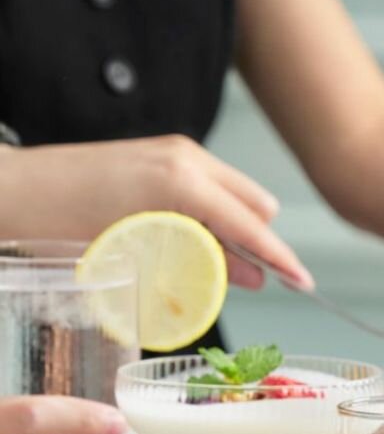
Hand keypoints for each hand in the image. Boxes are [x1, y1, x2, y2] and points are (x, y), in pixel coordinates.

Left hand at [0, 137, 310, 289]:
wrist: (9, 187)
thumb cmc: (56, 222)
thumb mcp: (134, 252)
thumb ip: (197, 263)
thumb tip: (245, 277)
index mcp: (182, 181)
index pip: (251, 224)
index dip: (279, 258)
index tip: (304, 282)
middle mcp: (188, 158)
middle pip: (256, 204)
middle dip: (260, 242)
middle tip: (250, 281)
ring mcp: (177, 151)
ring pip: (237, 194)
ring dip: (236, 230)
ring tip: (219, 266)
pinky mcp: (164, 153)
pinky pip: (212, 186)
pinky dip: (214, 215)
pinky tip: (193, 240)